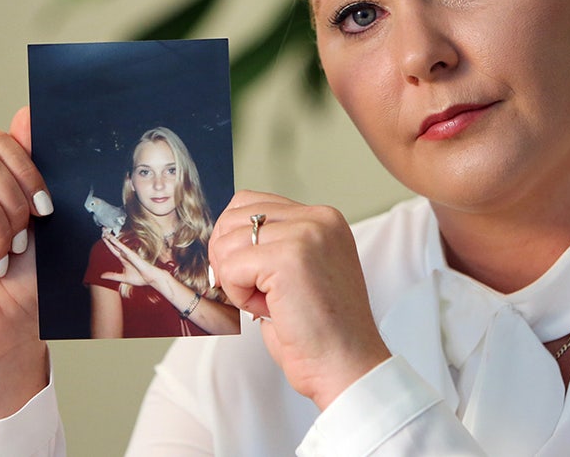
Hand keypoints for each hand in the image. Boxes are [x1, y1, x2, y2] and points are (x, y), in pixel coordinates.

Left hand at [99, 231, 170, 290]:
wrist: (150, 279)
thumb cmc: (140, 278)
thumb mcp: (123, 278)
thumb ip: (112, 276)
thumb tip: (102, 276)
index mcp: (124, 260)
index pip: (113, 250)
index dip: (108, 244)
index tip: (103, 238)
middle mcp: (125, 255)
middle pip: (114, 244)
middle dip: (108, 238)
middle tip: (102, 230)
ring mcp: (128, 254)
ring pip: (117, 244)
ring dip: (110, 238)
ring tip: (104, 231)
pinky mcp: (131, 255)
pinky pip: (123, 247)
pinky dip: (116, 243)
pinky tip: (111, 239)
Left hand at [208, 191, 390, 409]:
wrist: (346, 365)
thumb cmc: (319, 330)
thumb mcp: (299, 271)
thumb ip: (273, 244)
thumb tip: (223, 237)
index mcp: (324, 219)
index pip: (251, 203)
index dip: (235, 241)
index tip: (250, 275)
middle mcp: (319, 219)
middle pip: (233, 217)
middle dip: (230, 259)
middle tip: (256, 292)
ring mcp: (307, 234)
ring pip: (227, 242)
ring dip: (237, 281)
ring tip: (271, 303)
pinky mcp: (290, 258)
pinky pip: (231, 268)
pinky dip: (239, 296)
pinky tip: (269, 310)